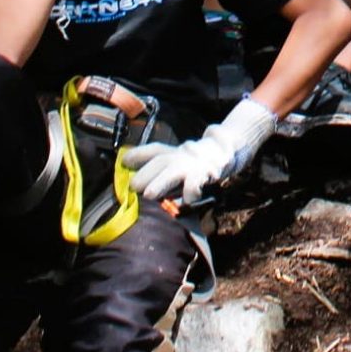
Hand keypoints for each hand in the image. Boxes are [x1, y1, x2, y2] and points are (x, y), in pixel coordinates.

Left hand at [122, 97, 276, 203]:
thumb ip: (157, 166)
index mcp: (171, 152)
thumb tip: (130, 174)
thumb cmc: (193, 162)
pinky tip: (186, 201)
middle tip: (133, 187)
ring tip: (150, 195)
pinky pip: (196, 184)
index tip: (124, 162)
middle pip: (159, 162)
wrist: (226, 152)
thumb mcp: (175, 159)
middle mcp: (179, 156)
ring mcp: (192, 164)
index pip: (153, 150)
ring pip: (173, 172)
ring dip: (160, 183)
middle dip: (145, 175)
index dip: (137, 155)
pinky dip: (190, 192)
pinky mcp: (206, 174)